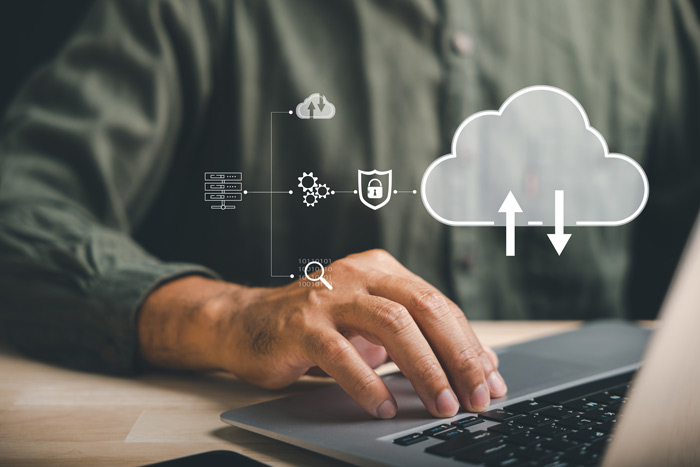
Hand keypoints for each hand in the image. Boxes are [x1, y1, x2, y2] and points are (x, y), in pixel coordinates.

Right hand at [138, 249, 506, 418]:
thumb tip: (475, 365)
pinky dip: (367, 383)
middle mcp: (360, 275)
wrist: (249, 322)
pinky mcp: (301, 325)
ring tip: (440, 404)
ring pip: (391, 324)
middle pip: (424, 308)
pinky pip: (341, 355)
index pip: (438, 304)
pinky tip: (383, 406)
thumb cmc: (318, 326)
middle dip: (458, 355)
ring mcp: (329, 297)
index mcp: (383, 270)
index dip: (470, 345)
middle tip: (475, 397)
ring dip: (424, 368)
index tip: (490, 382)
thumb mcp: (371, 324)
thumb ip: (417, 336)